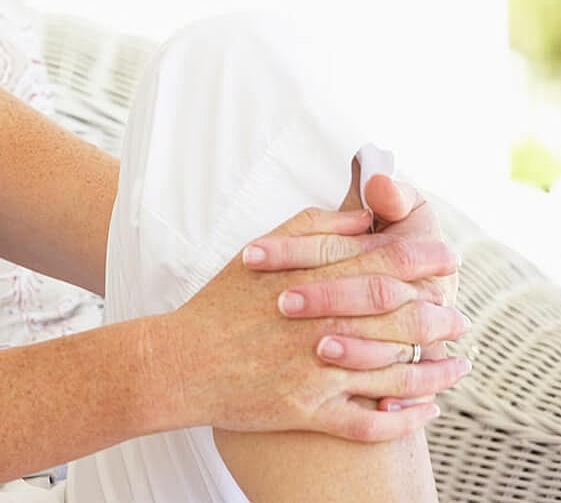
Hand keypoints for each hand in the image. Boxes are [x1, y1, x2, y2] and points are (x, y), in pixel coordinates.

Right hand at [241, 171, 463, 402]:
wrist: (182, 361)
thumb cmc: (221, 304)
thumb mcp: (261, 249)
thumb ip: (314, 228)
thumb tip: (363, 220)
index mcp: (311, 282)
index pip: (387, 264)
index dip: (426, 260)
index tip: (450, 259)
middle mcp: (321, 325)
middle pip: (404, 318)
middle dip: (442, 316)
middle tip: (459, 318)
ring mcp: (318, 372)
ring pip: (398, 372)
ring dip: (436, 369)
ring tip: (455, 364)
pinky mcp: (310, 412)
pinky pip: (373, 422)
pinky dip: (406, 417)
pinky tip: (424, 408)